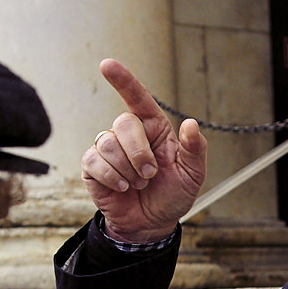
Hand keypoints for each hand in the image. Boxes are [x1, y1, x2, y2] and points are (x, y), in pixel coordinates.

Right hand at [81, 58, 206, 243]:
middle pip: (124, 123)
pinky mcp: (93, 166)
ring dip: (128, 170)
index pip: (137, 98)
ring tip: (137, 184)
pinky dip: (112, 178)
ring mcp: (109, 148)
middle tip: (150, 175)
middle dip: (140, 153)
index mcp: (153, 128)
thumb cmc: (173, 194)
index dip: (123, 80)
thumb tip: (191, 124)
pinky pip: (95, 162)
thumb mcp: (192, 174)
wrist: (152, 223)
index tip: (107, 65)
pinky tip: (122, 188)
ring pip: (109, 144)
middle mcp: (129, 134)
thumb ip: (195, 149)